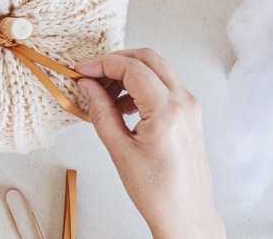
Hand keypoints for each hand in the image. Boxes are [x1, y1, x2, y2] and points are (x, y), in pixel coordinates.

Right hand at [75, 49, 225, 238]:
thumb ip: (101, 111)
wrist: (186, 214)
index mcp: (166, 111)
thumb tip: (87, 86)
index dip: (102, 64)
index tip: (81, 71)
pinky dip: (142, 86)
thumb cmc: (157, 191)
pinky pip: (164, 86)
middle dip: (116, 61)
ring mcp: (190, 106)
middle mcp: (184, 102)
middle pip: (147, 58)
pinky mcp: (190, 113)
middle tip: (92, 76)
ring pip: (157, 69)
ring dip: (129, 73)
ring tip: (104, 95)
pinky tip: (123, 106)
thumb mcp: (119, 151)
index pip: (132, 68)